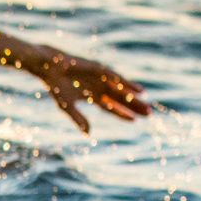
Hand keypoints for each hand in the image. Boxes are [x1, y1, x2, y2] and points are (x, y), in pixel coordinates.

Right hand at [25, 45, 153, 133]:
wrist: (51, 68)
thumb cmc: (56, 87)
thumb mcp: (67, 106)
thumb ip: (79, 119)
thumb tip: (88, 133)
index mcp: (93, 97)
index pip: (112, 108)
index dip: (123, 114)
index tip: (135, 120)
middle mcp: (101, 88)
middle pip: (121, 99)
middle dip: (134, 106)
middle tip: (149, 114)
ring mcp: (102, 79)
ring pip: (122, 89)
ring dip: (134, 95)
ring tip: (147, 102)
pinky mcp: (101, 70)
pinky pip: (117, 78)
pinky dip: (127, 84)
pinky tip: (138, 90)